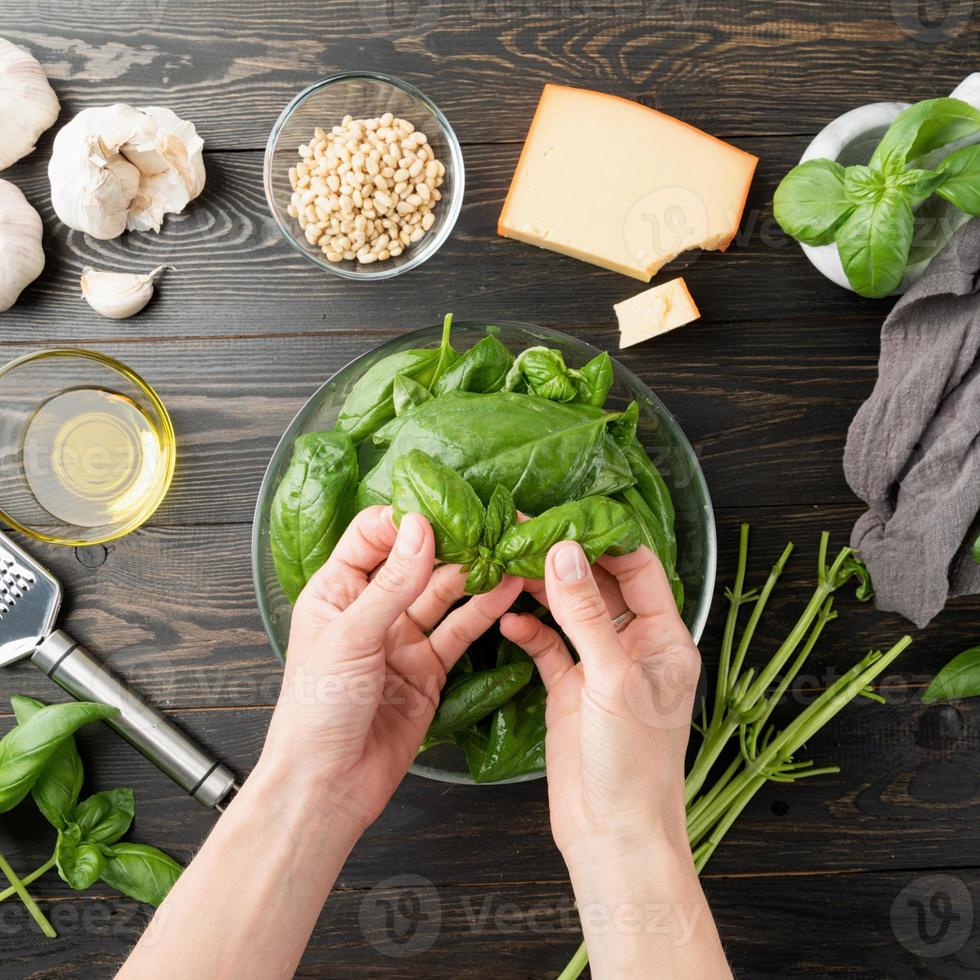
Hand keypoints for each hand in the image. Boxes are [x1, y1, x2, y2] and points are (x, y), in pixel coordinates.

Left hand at [262, 505, 521, 831]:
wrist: (329, 785)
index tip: (443, 510)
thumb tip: (420, 527)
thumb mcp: (351, 637)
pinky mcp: (429, 667)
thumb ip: (391, 584)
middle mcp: (371, 609)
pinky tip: (508, 590)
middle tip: (491, 524)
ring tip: (509, 552)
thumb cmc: (317, 710)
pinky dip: (484, 611)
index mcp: (336, 591)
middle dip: (452, 543)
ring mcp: (402, 638)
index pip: (374, 536)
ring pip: (444, 594)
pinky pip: (459, 631)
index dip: (407, 521)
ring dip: (475, 574)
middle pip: (416, 561)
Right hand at [501, 541, 699, 858]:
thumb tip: (565, 552)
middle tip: (521, 529)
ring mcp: (598, 667)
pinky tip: (507, 620)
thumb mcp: (611, 681)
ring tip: (506, 563)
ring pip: (568, 612)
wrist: (612, 836)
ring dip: (539, 589)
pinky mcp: (568, 689)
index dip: (605, 539)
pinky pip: (547, 647)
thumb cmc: (633, 764)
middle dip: (563, 558)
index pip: (639, 568)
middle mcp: (633, 646)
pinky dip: (528, 631)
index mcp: (664, 638)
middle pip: (598, 585)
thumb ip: (587, 615)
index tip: (566, 516)